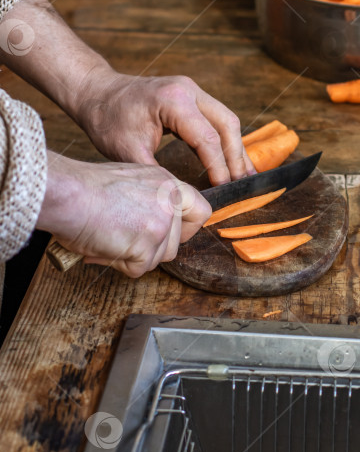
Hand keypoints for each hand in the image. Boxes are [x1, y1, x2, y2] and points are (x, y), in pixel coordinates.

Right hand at [37, 151, 210, 276]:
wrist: (67, 193)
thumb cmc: (84, 189)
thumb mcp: (129, 183)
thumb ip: (147, 203)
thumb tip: (146, 230)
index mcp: (166, 182)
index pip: (199, 209)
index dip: (186, 229)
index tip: (170, 236)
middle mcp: (170, 200)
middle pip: (176, 243)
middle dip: (150, 250)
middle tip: (122, 241)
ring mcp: (162, 222)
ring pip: (158, 258)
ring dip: (133, 257)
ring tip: (108, 240)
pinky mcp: (148, 244)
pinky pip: (139, 269)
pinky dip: (119, 264)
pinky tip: (104, 247)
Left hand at [75, 71, 254, 185]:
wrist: (96, 93)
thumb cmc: (108, 120)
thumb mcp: (129, 153)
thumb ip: (159, 175)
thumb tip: (183, 198)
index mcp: (174, 100)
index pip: (207, 137)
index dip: (218, 167)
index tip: (223, 189)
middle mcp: (188, 90)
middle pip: (227, 124)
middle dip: (236, 157)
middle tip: (242, 185)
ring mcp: (192, 90)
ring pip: (226, 120)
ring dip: (235, 148)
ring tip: (244, 176)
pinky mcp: (190, 96)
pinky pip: (216, 118)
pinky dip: (225, 140)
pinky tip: (230, 160)